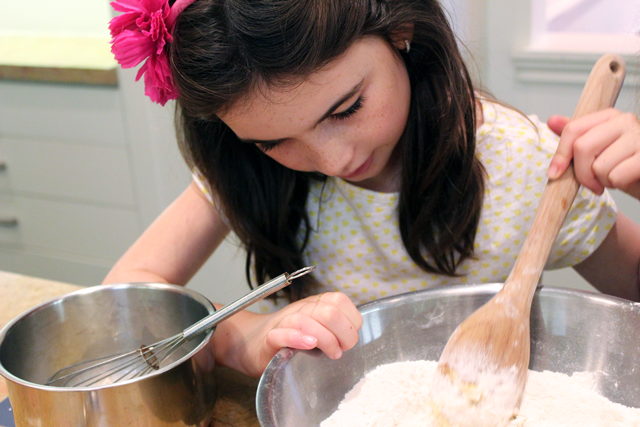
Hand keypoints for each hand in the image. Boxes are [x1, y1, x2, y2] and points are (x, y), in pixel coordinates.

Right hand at [221, 292, 362, 376]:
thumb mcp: (316, 328)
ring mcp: (284, 322)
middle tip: (341, 350)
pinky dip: (298, 338)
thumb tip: (354, 334)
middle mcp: (301, 309)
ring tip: (331, 352)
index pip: (341, 301)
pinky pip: (283, 333)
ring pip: (307, 320)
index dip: (352, 321)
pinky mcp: (270, 339)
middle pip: (329, 311)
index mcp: (315, 304)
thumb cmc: (291, 337)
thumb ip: (334, 327)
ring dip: (326, 338)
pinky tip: (309, 345)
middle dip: (344, 333)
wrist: (253, 342)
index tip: (348, 339)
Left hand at [547, 108, 639, 199]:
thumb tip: (552, 121)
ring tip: (615, 178)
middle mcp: (626, 121)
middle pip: (582, 147)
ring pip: (599, 166)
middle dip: (582, 174)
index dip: (560, 154)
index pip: (573, 129)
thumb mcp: (599, 150)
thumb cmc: (625, 166)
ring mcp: (639, 137)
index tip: (554, 174)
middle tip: (593, 184)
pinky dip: (617, 184)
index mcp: (610, 116)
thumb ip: (577, 136)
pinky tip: (626, 180)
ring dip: (603, 181)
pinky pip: (616, 176)